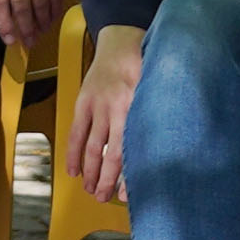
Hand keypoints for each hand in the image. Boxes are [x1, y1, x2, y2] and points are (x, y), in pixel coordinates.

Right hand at [64, 34, 147, 203]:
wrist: (121, 40)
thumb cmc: (145, 66)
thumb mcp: (158, 88)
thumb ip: (157, 115)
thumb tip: (165, 149)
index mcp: (136, 108)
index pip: (131, 150)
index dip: (128, 175)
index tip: (128, 194)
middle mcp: (116, 109)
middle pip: (110, 154)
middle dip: (107, 180)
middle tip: (105, 199)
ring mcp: (97, 106)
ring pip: (92, 147)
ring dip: (91, 172)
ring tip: (91, 191)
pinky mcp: (83, 102)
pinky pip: (76, 132)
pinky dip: (74, 153)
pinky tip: (74, 171)